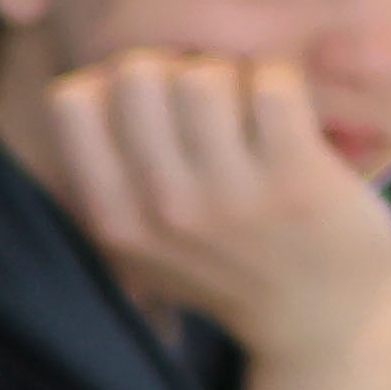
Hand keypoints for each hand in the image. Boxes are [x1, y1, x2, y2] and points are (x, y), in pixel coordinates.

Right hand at [38, 50, 390, 389]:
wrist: (319, 318)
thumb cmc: (229, 262)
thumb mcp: (142, 242)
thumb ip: (108, 176)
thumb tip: (95, 78)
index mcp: (113, 218)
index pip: (71, 102)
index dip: (112, 82)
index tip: (150, 105)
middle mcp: (161, 207)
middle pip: (137, 73)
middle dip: (174, 70)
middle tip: (208, 104)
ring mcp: (228, 195)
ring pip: (203, 74)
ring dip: (232, 76)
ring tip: (249, 110)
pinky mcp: (295, 178)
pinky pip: (272, 81)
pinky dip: (280, 81)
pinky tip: (287, 113)